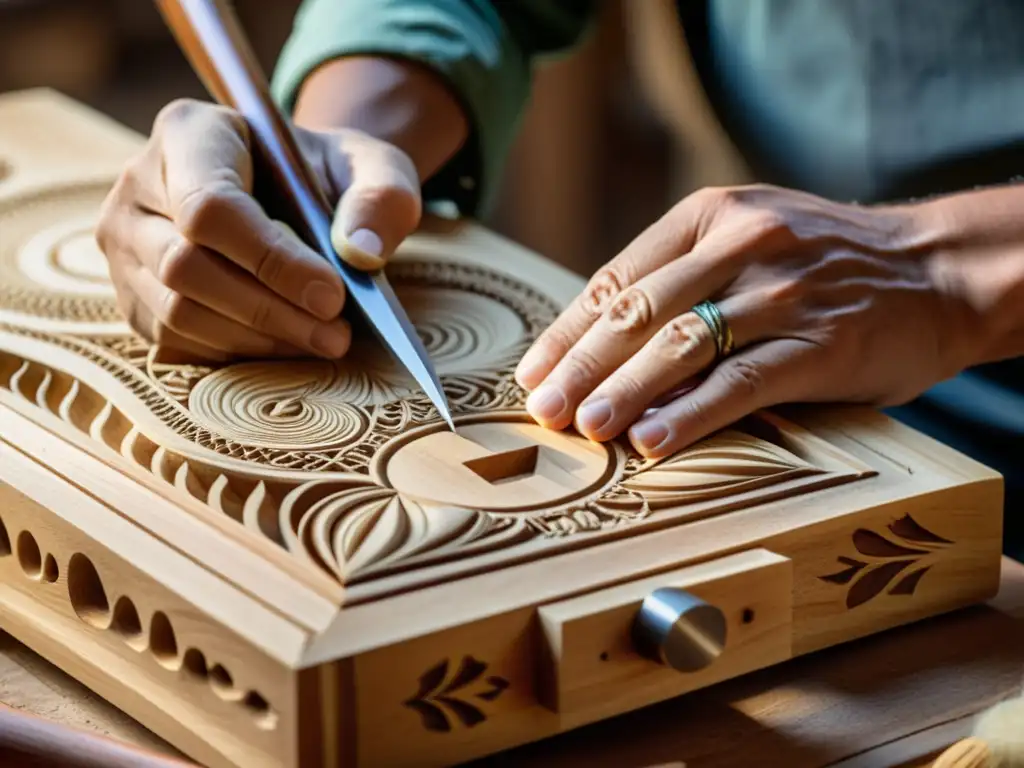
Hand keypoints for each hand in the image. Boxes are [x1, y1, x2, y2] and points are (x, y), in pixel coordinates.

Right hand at [95, 98, 420, 360]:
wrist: (293, 193)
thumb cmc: (327, 175)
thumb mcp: (373, 166)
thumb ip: (381, 197)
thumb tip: (361, 253)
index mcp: (190, 133)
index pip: (210, 206)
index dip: (271, 259)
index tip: (332, 295)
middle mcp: (138, 186)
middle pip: (185, 266)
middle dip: (269, 311)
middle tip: (336, 334)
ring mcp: (127, 244)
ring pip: (176, 311)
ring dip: (257, 340)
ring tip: (323, 343)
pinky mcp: (133, 294)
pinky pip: (174, 339)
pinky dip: (237, 353)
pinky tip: (287, 346)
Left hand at [515, 184, 985, 457]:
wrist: (937, 268)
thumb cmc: (826, 263)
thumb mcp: (750, 238)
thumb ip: (683, 275)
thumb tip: (599, 343)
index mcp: (711, 216)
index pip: (618, 278)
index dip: (568, 331)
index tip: (534, 374)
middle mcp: (741, 243)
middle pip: (638, 312)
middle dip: (582, 366)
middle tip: (544, 411)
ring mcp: (782, 291)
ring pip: (681, 346)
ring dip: (624, 391)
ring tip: (585, 428)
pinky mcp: (820, 342)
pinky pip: (740, 381)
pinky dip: (691, 414)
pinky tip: (652, 441)